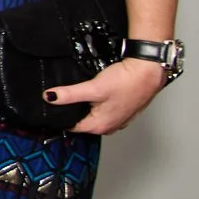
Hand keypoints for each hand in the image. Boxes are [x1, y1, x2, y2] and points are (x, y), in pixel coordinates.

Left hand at [44, 57, 166, 135]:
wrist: (149, 72)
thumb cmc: (126, 81)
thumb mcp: (92, 88)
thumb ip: (70, 94)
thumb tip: (49, 97)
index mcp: (99, 126)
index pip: (71, 126)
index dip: (59, 116)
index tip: (50, 107)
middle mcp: (109, 126)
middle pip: (81, 122)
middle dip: (71, 112)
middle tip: (61, 98)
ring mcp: (117, 119)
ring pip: (93, 116)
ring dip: (84, 107)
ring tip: (77, 95)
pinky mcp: (122, 110)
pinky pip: (103, 110)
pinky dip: (96, 104)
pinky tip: (94, 94)